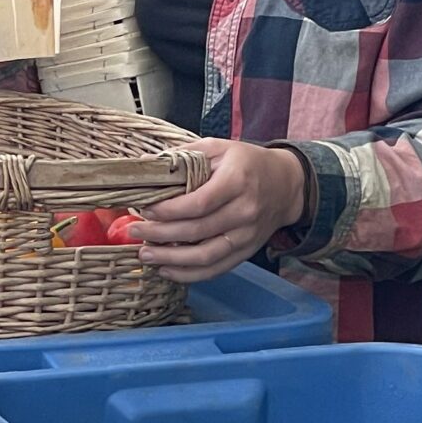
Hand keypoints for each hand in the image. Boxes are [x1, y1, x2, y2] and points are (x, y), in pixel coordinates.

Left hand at [128, 139, 309, 282]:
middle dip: (160, 235)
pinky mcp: (247, 251)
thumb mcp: (218, 148)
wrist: (287, 184)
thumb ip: (183, 156)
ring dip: (171, 259)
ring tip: (145, 255)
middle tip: (134, 232)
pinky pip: (217, 268)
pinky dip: (190, 275)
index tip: (144, 209)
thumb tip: (145, 165)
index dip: (168, 211)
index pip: (198, 203)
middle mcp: (245, 211)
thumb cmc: (247, 163)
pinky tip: (167, 270)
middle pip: (197, 231)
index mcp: (237, 181)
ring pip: (205, 256)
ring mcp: (247, 235)